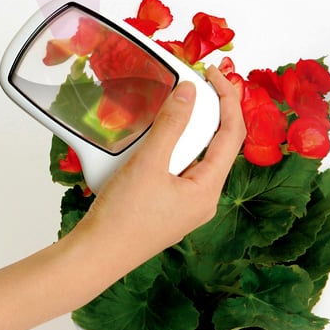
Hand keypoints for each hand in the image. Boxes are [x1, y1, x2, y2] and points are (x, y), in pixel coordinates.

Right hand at [74, 65, 245, 266]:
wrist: (97, 254)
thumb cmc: (123, 218)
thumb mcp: (148, 164)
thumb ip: (171, 125)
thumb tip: (190, 92)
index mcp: (207, 190)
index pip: (233, 135)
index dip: (228, 99)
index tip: (213, 75)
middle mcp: (202, 199)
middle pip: (218, 146)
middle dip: (209, 113)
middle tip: (194, 85)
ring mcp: (185, 205)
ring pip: (196, 158)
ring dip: (188, 131)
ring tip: (174, 107)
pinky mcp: (167, 206)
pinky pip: (178, 169)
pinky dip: (172, 148)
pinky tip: (155, 139)